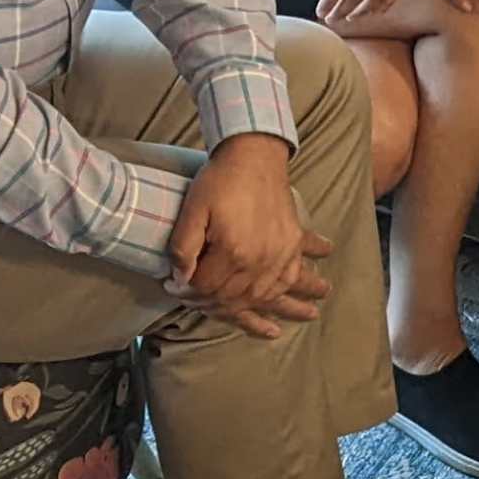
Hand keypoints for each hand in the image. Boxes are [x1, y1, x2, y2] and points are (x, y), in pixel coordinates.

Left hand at [169, 132, 329, 339]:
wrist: (255, 156)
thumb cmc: (220, 179)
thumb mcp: (193, 209)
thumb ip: (183, 247)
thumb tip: (180, 279)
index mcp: (233, 253)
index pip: (207, 288)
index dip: (187, 291)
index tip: (176, 289)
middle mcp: (260, 261)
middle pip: (237, 297)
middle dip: (219, 306)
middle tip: (206, 306)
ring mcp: (280, 254)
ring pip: (275, 293)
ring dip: (285, 310)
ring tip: (296, 322)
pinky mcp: (293, 242)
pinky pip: (295, 273)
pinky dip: (297, 287)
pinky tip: (301, 294)